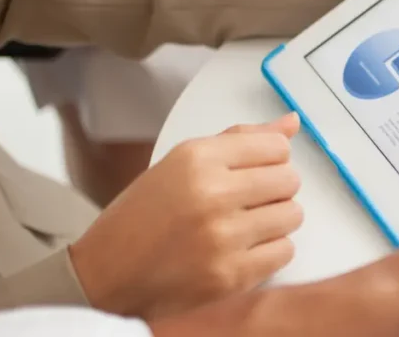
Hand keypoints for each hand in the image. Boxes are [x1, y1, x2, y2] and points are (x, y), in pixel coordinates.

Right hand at [69, 114, 304, 318]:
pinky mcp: (230, 275)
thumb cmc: (143, 216)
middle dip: (276, 188)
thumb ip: (240, 140)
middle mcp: (212, 193)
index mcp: (197, 158)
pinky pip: (284, 251)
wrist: (106, 274)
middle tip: (249, 199)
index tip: (255, 169)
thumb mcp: (181, 162)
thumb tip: (292, 122)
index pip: (275, 145)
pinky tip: (244, 248)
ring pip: (292, 215)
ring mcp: (223, 237)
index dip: (271, 157)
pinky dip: (271, 250)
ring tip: (247, 224)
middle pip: (289, 179)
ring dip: (276, 219)